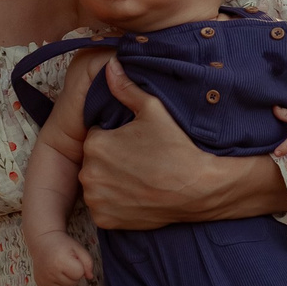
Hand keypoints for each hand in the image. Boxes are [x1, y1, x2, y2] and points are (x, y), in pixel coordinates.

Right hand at [28, 230, 93, 285]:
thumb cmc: (61, 245)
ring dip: (66, 283)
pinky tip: (57, 280)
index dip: (80, 268)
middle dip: (73, 276)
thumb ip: (88, 262)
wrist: (43, 242)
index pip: (79, 274)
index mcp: (61, 262)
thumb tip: (90, 277)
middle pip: (72, 283)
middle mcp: (51, 272)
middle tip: (67, 265)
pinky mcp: (40, 284)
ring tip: (61, 270)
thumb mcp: (78, 248)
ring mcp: (44, 280)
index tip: (74, 261)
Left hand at [80, 60, 286, 227]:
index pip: (96, 136)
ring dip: (111, 181)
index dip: (116, 138)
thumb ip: (126, 88)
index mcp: (94, 143)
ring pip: (97, 184)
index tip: (137, 144)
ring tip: (140, 178)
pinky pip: (103, 207)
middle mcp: (88, 173)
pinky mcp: (105, 220)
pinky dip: (115, 203)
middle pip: (94, 161)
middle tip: (141, 161)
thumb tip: (110, 65)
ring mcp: (96, 199)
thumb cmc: (176, 147)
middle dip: (111, 159)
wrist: (198, 189)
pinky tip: (137, 195)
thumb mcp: (153, 110)